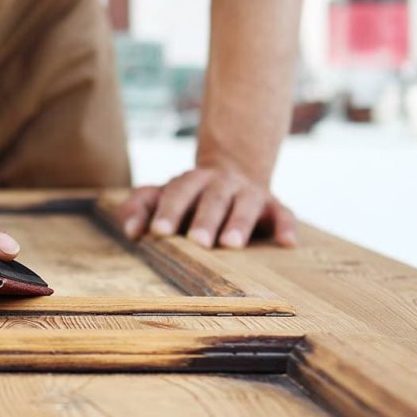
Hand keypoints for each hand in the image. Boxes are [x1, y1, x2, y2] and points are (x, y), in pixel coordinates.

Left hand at [113, 167, 295, 248]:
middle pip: (212, 199)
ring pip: (245, 205)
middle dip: (205, 220)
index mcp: (191, 181)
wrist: (233, 171)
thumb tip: (130, 231)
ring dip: (239, 224)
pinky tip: (286, 242)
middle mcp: (221, 184)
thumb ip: (139, 207)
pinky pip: (283, 214)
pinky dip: (286, 227)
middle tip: (197, 242)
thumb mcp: (161, 196)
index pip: (178, 192)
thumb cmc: (188, 195)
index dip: (169, 211)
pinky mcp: (274, 206)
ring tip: (231, 245)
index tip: (159, 230)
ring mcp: (249, 194)